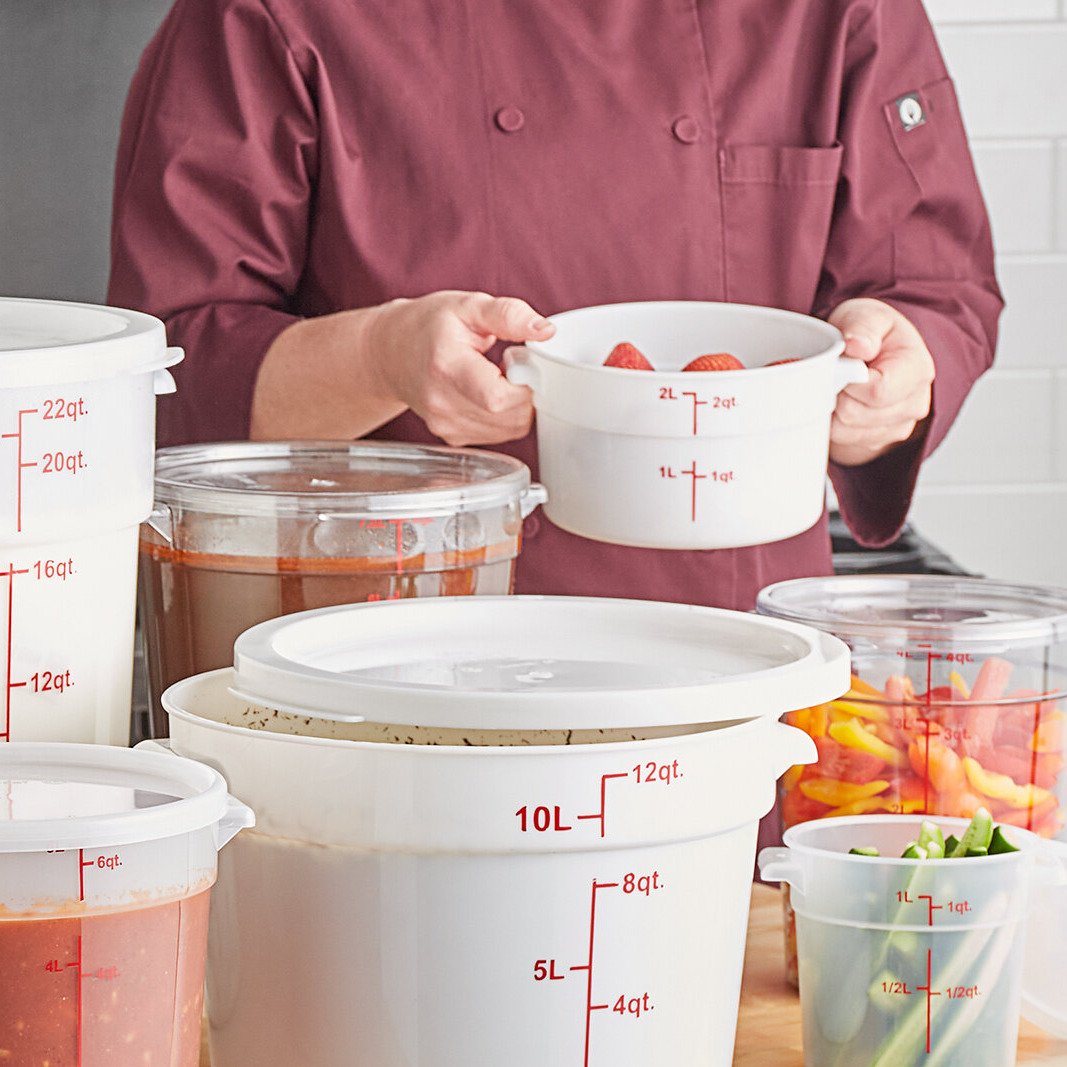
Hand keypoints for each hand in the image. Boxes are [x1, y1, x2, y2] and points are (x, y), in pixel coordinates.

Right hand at [367, 290, 553, 445]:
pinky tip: (488, 392)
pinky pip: (499, 434)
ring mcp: (445, 424)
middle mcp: (442, 403)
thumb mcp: (469, 306)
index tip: (521, 361)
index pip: (499, 398)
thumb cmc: (430, 326)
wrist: (392, 353)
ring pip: (509, 430)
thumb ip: (509, 315)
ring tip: (497, 376)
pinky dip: (505, 416)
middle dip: (526, 392)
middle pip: (510, 417)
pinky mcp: (452, 437)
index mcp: (446, 366)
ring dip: (517, 405)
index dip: (525, 384)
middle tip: (512, 365)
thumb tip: (546, 331)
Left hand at [827, 298, 934, 466]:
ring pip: (844, 431)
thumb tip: (858, 346)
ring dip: (832, 409)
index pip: (878, 390)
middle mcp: (913, 403)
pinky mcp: (878, 440)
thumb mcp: (868, 315)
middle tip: (835, 373)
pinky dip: (833, 422)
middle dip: (836, 392)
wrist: (877, 354)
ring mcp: (897, 426)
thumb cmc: (873, 334)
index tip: (840, 364)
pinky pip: (842, 440)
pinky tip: (841, 401)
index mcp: (917, 370)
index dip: (848, 380)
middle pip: (855, 414)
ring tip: (839, 385)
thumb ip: (863, 327)